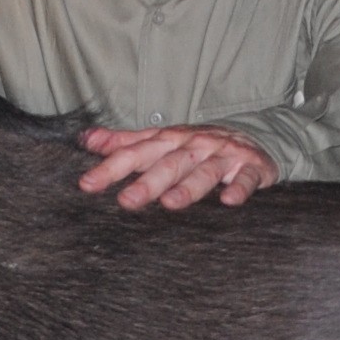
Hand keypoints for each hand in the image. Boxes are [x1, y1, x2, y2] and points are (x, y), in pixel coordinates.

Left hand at [78, 124, 276, 210]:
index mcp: (168, 141)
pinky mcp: (251, 166)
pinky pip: (246, 177)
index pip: (135, 154)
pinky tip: (229, 201)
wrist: (253, 135)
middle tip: (126, 201)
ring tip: (170, 204)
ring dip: (188, 187)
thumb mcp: (160, 140)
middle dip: (147, 182)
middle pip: (168, 164)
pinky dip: (239, 187)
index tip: (87, 184)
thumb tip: (86, 140)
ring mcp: (223, 156)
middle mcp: (194, 146)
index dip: (110, 168)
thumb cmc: (198, 145)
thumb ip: (125, 142)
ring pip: (204, 172)